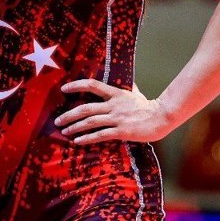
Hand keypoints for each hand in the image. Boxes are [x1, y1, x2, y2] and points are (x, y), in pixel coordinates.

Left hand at [55, 79, 171, 143]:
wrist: (161, 117)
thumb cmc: (147, 106)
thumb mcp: (135, 93)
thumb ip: (127, 87)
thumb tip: (126, 79)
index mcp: (115, 93)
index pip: (92, 85)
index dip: (76, 86)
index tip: (63, 89)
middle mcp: (113, 104)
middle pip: (86, 108)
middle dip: (69, 114)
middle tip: (58, 121)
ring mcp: (117, 118)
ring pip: (90, 122)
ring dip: (74, 127)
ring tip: (64, 131)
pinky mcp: (121, 131)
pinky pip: (100, 135)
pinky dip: (87, 138)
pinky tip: (77, 141)